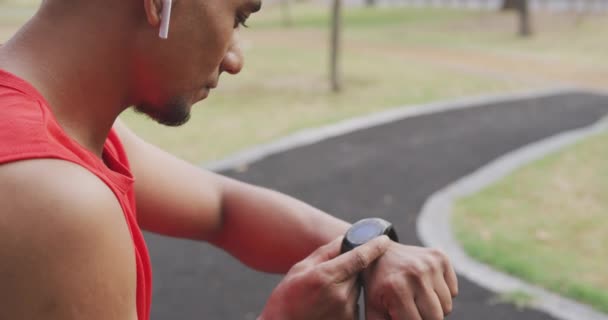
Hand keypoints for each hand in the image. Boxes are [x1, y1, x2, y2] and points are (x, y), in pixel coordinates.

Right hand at [259, 236, 391, 319]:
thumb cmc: (286, 299)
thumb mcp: (299, 270)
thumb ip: (326, 253)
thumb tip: (344, 238)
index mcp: (326, 277)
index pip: (359, 257)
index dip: (374, 246)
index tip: (384, 239)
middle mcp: (340, 295)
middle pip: (358, 273)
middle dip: (350, 270)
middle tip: (331, 276)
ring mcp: (347, 312)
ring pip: (356, 289)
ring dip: (347, 287)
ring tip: (325, 296)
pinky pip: (354, 305)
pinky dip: (345, 302)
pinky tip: (327, 307)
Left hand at [363, 244, 458, 319]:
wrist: (379, 254)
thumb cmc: (376, 288)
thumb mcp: (374, 311)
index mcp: (397, 289)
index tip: (404, 316)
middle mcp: (416, 274)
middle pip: (436, 318)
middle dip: (425, 319)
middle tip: (411, 311)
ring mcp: (430, 264)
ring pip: (447, 305)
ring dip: (434, 308)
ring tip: (416, 299)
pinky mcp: (441, 257)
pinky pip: (453, 290)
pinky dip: (442, 293)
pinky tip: (425, 286)